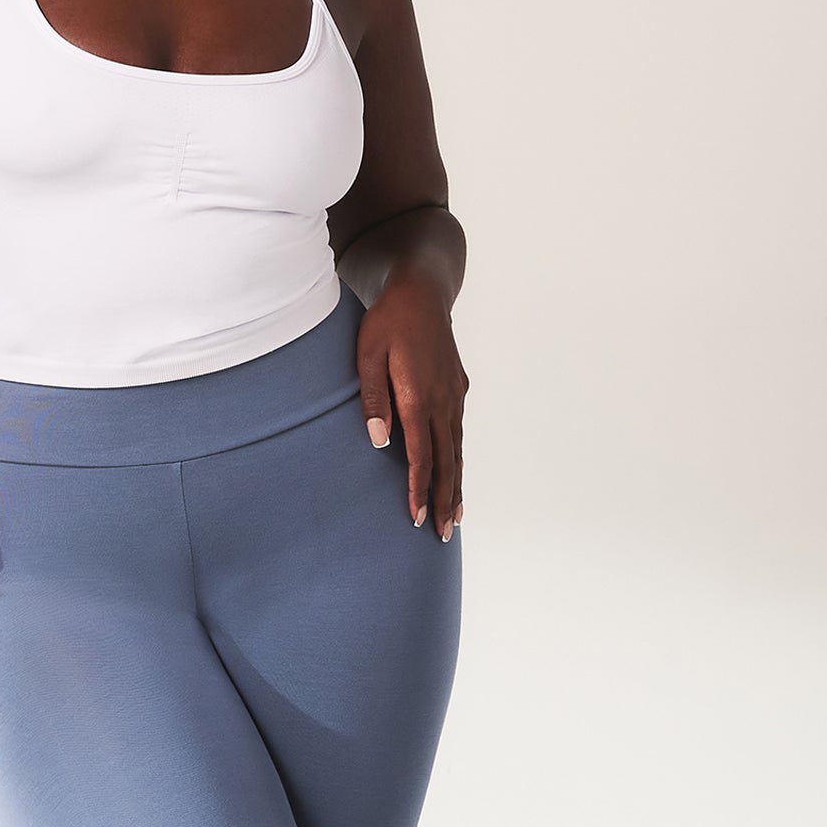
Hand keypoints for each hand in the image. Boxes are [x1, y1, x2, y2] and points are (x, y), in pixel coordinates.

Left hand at [356, 279, 466, 539]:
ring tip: (455, 519)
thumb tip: (379, 442)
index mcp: (419, 396)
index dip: (418, 490)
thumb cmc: (387, 322)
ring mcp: (454, 395)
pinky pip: (459, 434)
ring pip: (457, 451)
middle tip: (443, 535)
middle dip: (445, 501)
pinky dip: (459, 461)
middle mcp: (443, 401)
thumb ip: (372, 400)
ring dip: (457, 487)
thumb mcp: (367, 355)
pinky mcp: (457, 389)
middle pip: (447, 461)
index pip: (420, 455)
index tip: (417, 518)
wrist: (422, 290)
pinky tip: (457, 476)